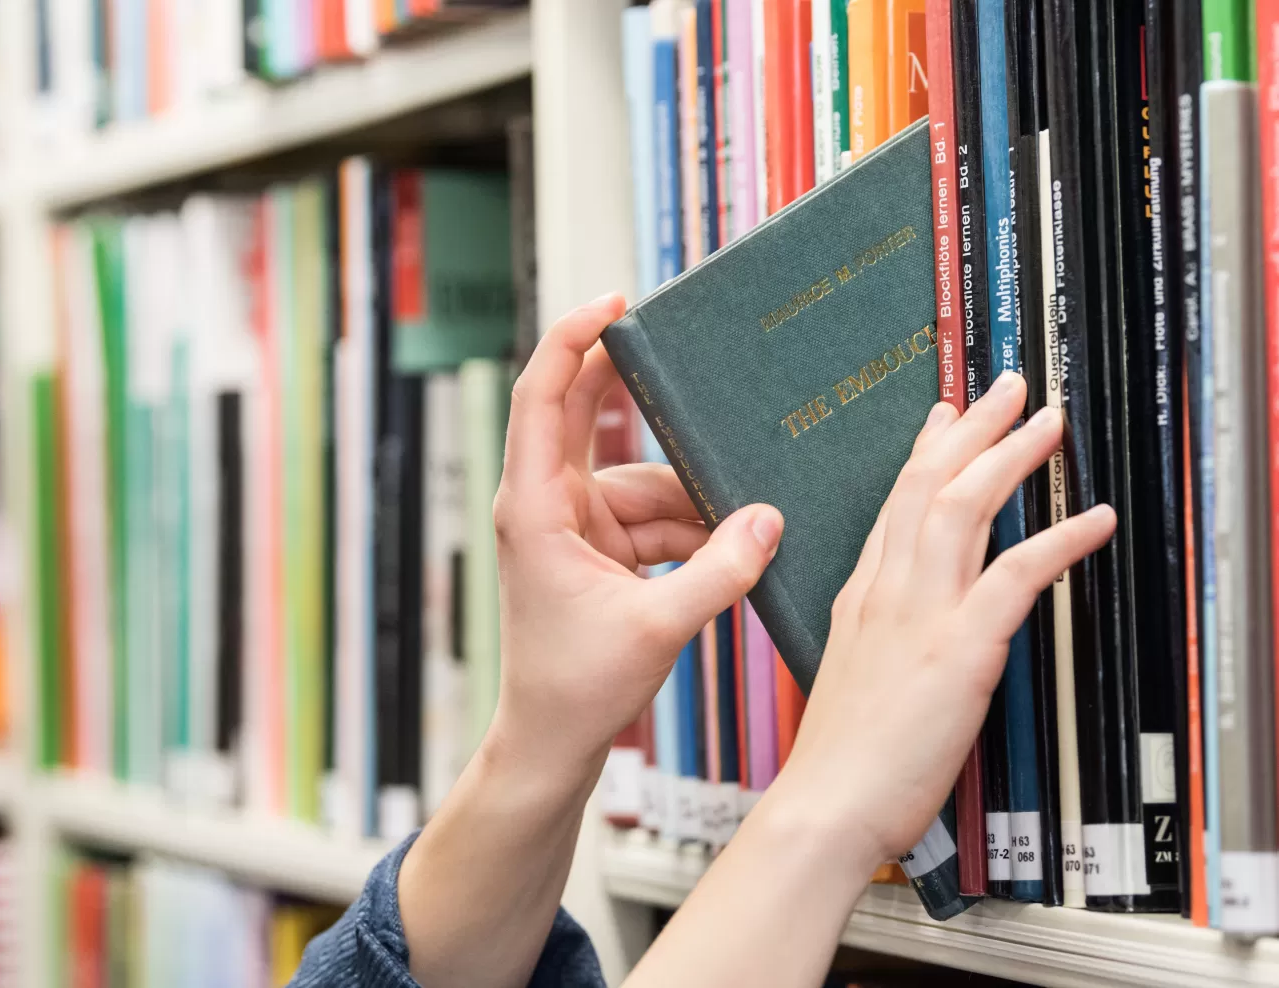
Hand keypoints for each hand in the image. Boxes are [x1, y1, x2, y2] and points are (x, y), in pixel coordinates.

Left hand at [489, 293, 784, 771]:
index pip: (542, 398)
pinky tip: (730, 548)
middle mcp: (550, 505)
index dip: (571, 340)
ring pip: (642, 481)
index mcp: (537, 506)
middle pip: (588, 416)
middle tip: (695, 357)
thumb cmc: (576, 688)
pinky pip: (654, 519)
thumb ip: (719, 572)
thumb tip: (770, 521)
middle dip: (641, 393)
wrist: (554, 743)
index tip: (613, 305)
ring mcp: (576, 526)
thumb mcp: (657, 627)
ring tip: (740, 521)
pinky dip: (691, 531)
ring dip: (691, 501)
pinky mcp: (600, 550)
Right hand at [772, 371, 1115, 865]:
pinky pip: (1013, 576)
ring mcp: (919, 613)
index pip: (894, 505)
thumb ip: (879, 633)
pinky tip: (1093, 519)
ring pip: (962, 509)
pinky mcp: (958, 648)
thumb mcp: (850, 674)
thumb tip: (904, 617)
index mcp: (860, 597)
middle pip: (928, 486)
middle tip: (1007, 387)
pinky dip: (1058, 541)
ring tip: (1048, 422)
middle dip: (973, 429)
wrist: (825, 804)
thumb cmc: (840, 756)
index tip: (947, 417)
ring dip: (1010, 457)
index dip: (926, 454)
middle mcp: (886, 591)